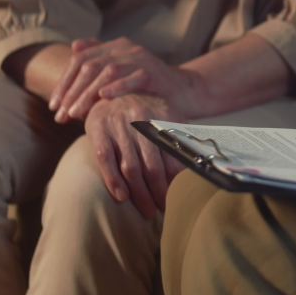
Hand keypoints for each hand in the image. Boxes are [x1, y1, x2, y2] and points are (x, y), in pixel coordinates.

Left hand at [49, 37, 202, 122]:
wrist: (185, 92)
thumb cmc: (148, 87)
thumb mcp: (121, 74)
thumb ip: (99, 61)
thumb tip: (74, 47)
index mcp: (115, 47)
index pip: (79, 60)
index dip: (64, 83)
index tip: (54, 106)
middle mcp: (126, 48)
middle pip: (89, 66)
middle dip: (71, 92)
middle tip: (61, 115)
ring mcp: (141, 58)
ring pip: (106, 71)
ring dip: (87, 93)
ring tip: (76, 113)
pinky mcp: (155, 72)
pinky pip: (133, 77)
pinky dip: (117, 86)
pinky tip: (104, 98)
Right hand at [85, 93, 187, 218]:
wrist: (113, 83)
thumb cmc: (146, 106)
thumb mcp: (168, 112)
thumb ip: (181, 134)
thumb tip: (198, 160)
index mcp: (161, 118)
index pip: (172, 154)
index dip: (176, 178)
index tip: (180, 195)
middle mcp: (140, 121)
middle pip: (152, 165)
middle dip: (159, 191)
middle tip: (164, 209)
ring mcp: (117, 125)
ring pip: (130, 166)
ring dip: (139, 193)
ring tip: (147, 211)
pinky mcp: (97, 129)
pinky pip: (105, 159)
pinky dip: (113, 180)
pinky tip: (121, 197)